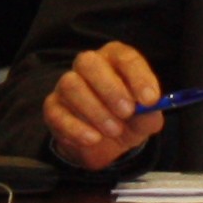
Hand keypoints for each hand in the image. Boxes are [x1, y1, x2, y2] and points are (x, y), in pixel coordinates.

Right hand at [41, 40, 165, 170]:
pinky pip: (57, 112)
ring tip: (114, 131)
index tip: (150, 99)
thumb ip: (150, 112)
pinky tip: (94, 139)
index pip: (124, 57)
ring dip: (95, 110)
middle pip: (89, 62)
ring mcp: (66, 84)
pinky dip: (76, 128)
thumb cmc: (129, 120)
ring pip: (71, 85)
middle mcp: (88, 65)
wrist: (106, 145)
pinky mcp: (52, 107)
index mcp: (115, 59)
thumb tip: (150, 106)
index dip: (138, 76)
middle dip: (110, 88)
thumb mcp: (146, 118)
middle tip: (127, 112)